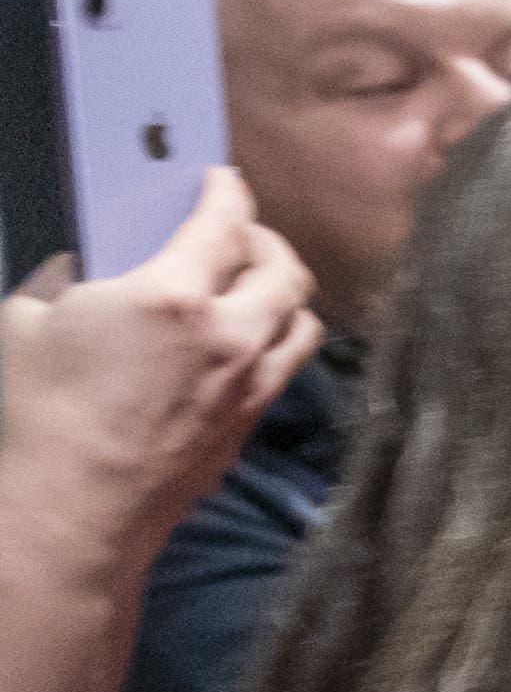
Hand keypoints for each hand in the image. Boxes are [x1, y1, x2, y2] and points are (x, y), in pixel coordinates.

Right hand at [0, 172, 319, 593]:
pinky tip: (243, 344)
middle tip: (239, 231)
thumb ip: (63, 279)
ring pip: (302, 322)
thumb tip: (84, 267)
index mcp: (172, 297)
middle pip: (285, 269)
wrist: (74, 512)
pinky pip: (285, 371)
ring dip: (284, 293)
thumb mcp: (24, 320)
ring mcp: (249, 387)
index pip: (224, 221)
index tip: (222, 179)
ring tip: (254, 284)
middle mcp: (230, 337)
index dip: (228, 191)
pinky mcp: (248, 427)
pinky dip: (275, 342)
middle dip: (266, 238)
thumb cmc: (38, 415)